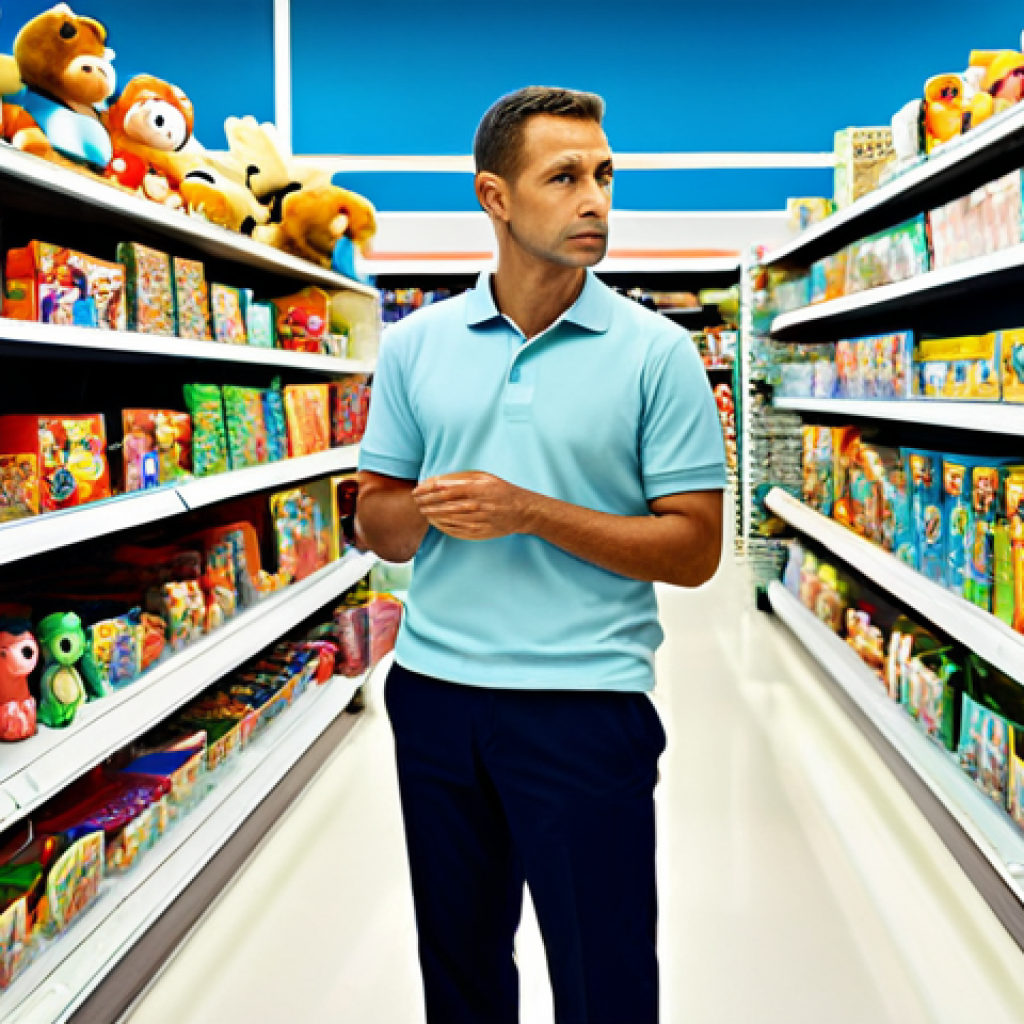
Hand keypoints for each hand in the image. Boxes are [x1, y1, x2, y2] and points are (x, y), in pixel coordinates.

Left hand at [412, 472, 537, 540]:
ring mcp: (479, 521)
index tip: (418, 490)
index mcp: (479, 489)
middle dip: (427, 503)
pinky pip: (456, 531)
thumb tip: (436, 481)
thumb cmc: (501, 490)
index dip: (428, 491)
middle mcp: (479, 505)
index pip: (446, 490)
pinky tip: (435, 522)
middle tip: (416, 501)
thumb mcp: (485, 477)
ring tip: (423, 511)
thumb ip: (461, 478)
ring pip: (448, 519)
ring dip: (432, 515)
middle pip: (445, 505)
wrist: (523, 512)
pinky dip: (442, 526)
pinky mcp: (480, 533)